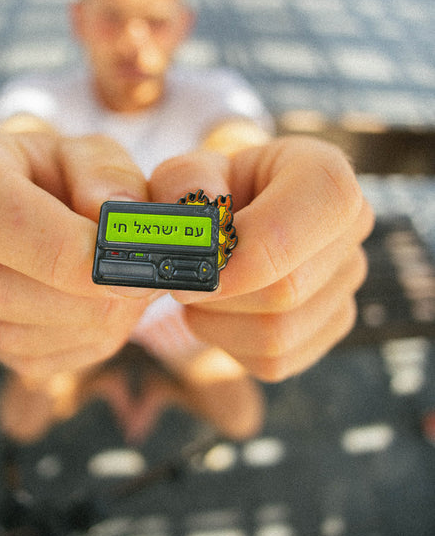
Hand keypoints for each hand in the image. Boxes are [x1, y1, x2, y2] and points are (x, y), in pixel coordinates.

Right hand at [0, 130, 156, 380]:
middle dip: (79, 294)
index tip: (119, 261)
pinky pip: (28, 358)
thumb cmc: (75, 174)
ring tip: (132, 291)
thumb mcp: (98, 155)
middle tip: (142, 284)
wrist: (57, 205)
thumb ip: (109, 175)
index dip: (53, 244)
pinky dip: (83, 340)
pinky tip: (110, 309)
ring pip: (10, 332)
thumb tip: (116, 214)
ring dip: (87, 322)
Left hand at [149, 137, 374, 381]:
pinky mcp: (334, 325)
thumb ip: (183, 187)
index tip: (194, 272)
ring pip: (277, 335)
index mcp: (324, 175)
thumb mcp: (186, 174)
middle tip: (182, 275)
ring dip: (217, 321)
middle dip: (218, 294)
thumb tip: (193, 228)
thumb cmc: (209, 190)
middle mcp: (352, 227)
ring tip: (203, 285)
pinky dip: (230, 343)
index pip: (295, 230)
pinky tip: (222, 308)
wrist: (230, 215)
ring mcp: (348, 280)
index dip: (240, 262)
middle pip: (283, 292)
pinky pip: (275, 361)